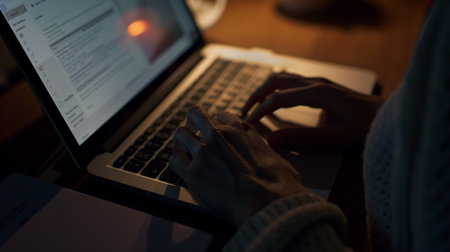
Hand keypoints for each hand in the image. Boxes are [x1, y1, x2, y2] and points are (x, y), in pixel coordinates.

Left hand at [169, 107, 305, 224]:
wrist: (268, 202)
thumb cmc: (278, 183)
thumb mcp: (274, 155)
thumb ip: (261, 149)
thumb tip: (264, 158)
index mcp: (240, 129)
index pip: (220, 116)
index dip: (216, 124)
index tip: (214, 132)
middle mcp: (219, 135)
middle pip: (194, 115)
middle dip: (191, 123)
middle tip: (191, 134)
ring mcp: (203, 152)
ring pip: (179, 134)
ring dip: (180, 143)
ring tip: (181, 151)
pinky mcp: (192, 172)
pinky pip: (173, 161)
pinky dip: (176, 164)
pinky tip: (180, 169)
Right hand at [242, 72, 382, 147]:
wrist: (389, 116)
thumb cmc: (368, 127)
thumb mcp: (337, 137)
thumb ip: (303, 139)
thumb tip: (273, 141)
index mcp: (317, 93)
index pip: (278, 98)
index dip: (260, 111)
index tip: (247, 125)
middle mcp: (315, 83)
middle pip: (276, 81)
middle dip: (256, 95)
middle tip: (243, 113)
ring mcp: (319, 82)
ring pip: (282, 79)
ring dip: (265, 90)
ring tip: (253, 107)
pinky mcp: (321, 87)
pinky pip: (291, 83)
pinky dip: (276, 90)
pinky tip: (273, 102)